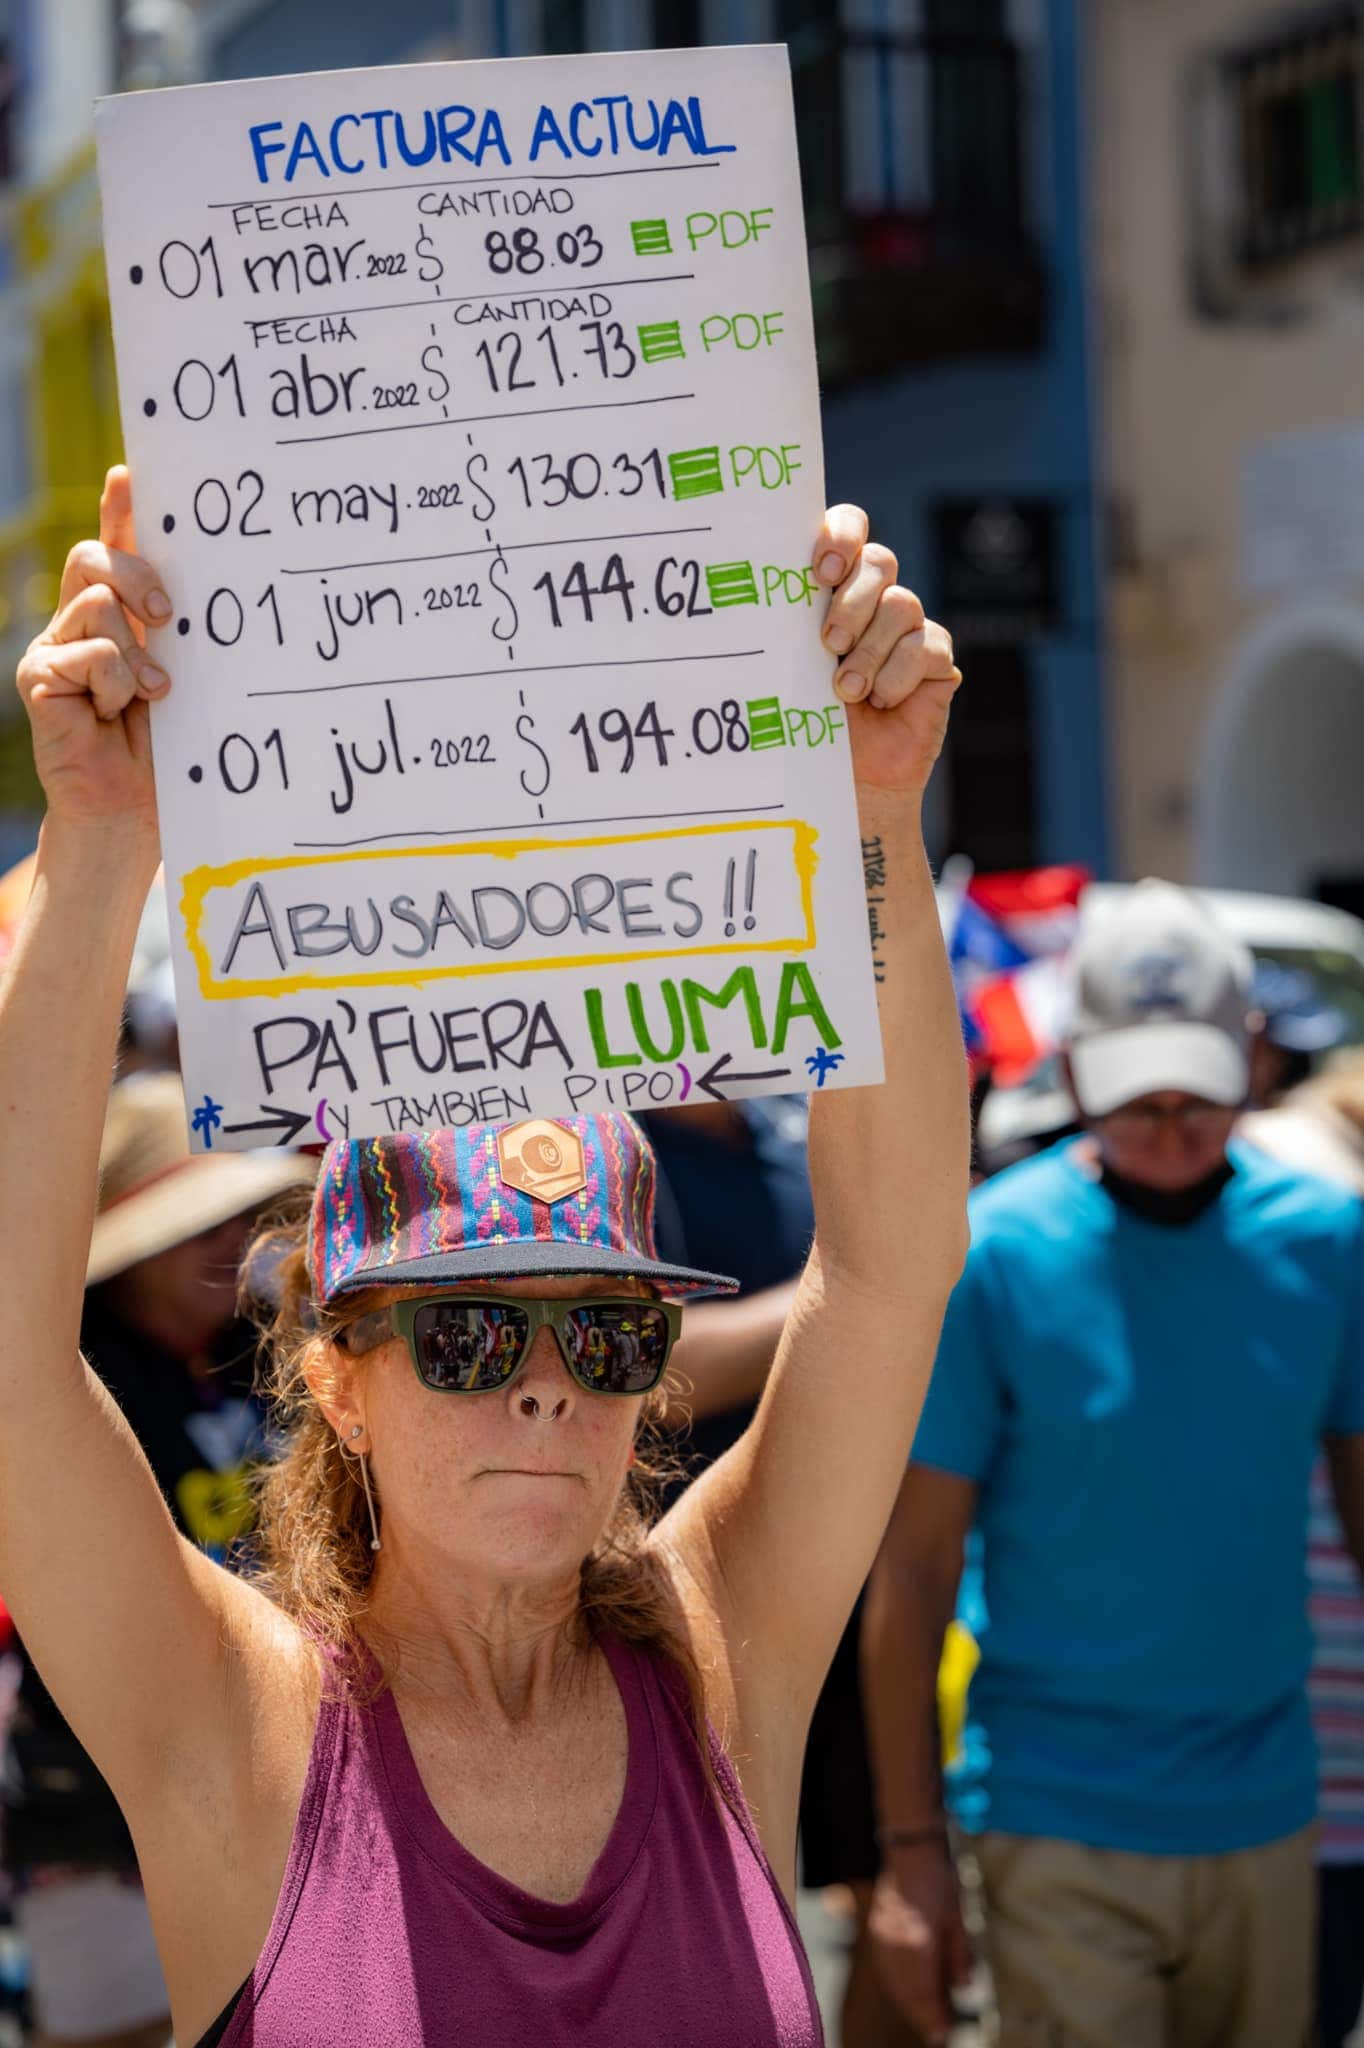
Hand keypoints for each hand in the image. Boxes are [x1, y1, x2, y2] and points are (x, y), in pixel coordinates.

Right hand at [16, 466, 172, 835]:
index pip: (115, 548)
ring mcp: (55, 647)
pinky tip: (116, 714)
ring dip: (136, 655)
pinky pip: (88, 652)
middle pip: (94, 558)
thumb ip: (179, 632)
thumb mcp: (186, 677)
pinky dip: (115, 684)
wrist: (135, 809)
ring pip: (97, 605)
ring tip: (150, 697)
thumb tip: (191, 594)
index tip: (131, 475)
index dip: (120, 510)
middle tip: (171, 620)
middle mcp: (80, 623)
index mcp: (120, 617)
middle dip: (137, 575)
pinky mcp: (39, 675)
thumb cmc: (169, 749)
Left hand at [813, 505, 959, 795]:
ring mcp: (910, 628)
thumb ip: (788, 628)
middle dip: (852, 601)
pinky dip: (899, 676)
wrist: (848, 782)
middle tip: (828, 645)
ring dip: (870, 651)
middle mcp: (875, 600)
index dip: (842, 535)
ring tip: (846, 692)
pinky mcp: (937, 660)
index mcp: (834, 588)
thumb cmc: (809, 724)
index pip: (849, 529)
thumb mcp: (789, 670)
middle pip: (879, 561)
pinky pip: (927, 646)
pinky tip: (881, 702)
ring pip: (902, 604)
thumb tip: (764, 592)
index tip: (820, 571)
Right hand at [867, 1844, 972, 2046]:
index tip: (944, 2035)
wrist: (908, 1852)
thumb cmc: (938, 1882)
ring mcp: (882, 1942)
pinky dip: (898, 1988)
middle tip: (937, 2033)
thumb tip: (964, 1989)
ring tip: (925, 2016)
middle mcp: (896, 1949)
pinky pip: (886, 1972)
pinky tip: (907, 1991)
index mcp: (919, 1947)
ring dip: (909, 2005)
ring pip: (894, 1986)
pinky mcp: (876, 1933)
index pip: (925, 1995)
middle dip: (922, 2017)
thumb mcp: (958, 1919)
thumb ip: (959, 1957)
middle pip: (907, 1996)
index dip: (934, 2018)